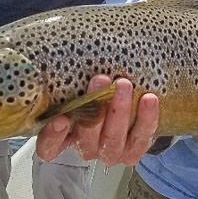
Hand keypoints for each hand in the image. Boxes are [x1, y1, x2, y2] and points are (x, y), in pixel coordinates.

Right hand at [36, 74, 159, 166]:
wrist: (130, 112)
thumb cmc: (97, 95)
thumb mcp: (80, 88)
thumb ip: (73, 81)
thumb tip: (69, 46)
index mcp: (65, 136)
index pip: (49, 147)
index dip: (53, 136)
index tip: (60, 118)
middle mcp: (86, 147)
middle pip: (86, 136)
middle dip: (94, 107)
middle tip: (100, 79)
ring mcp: (110, 152)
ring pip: (113, 138)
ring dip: (119, 110)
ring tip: (124, 84)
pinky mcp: (133, 152)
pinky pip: (141, 137)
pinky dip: (146, 118)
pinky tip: (149, 99)